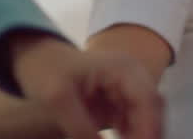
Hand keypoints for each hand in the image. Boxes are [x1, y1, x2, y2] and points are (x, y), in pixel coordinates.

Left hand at [10, 33, 162, 138]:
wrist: (39, 61)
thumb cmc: (46, 70)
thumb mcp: (57, 99)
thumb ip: (80, 130)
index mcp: (124, 68)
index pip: (148, 102)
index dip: (147, 131)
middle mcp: (135, 78)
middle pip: (153, 116)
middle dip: (145, 136)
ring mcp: (131, 91)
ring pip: (147, 124)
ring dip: (137, 137)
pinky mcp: (124, 105)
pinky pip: (136, 128)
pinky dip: (130, 138)